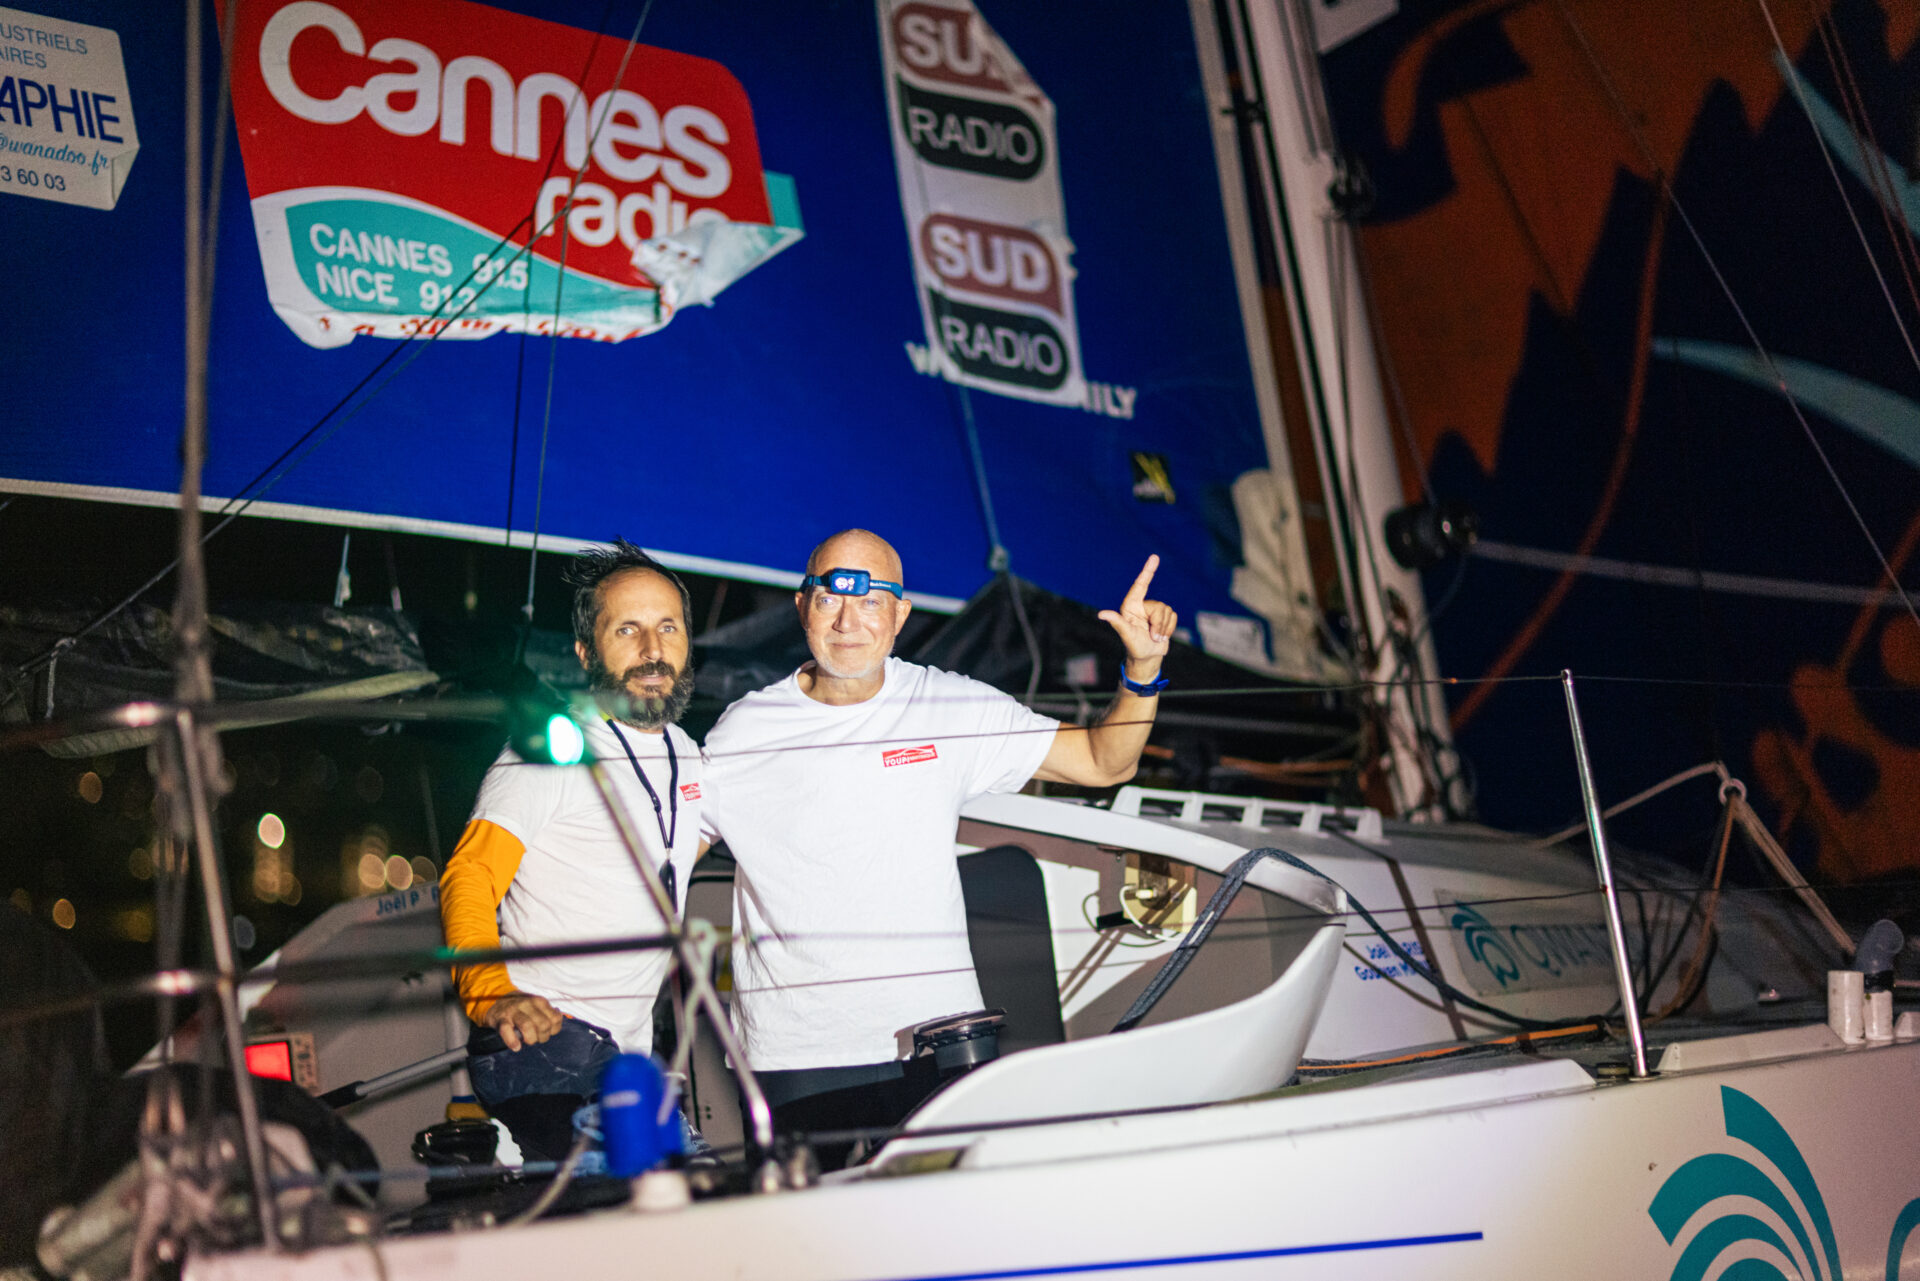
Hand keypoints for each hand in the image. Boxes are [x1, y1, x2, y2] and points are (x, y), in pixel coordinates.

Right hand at [485, 993, 563, 1050]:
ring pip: (527, 1026)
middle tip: (537, 1038)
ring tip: (527, 1041)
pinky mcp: (501, 1019)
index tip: (547, 1032)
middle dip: (542, 1037)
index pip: (555, 1019)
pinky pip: (507, 1031)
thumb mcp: (537, 1006)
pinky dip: (512, 1041)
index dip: (553, 1030)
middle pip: (543, 1024)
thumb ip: (548, 1014)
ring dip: (530, 1039)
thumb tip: (557, 1024)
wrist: (497, 1001)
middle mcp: (527, 1004)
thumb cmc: (522, 1008)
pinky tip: (516, 1046)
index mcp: (539, 1001)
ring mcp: (513, 1011)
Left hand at [1097, 555, 1177, 682]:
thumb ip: (1116, 621)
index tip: (1154, 558)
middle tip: (1153, 637)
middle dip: (1159, 624)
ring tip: (1155, 638)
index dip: (1147, 571)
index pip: (1140, 585)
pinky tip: (1162, 635)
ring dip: (1164, 628)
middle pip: (1160, 606)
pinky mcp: (1164, 616)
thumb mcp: (1126, 634)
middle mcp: (1142, 605)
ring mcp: (1154, 611)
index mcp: (1131, 606)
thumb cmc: (1133, 646)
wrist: (1146, 657)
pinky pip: (1174, 616)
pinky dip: (1170, 628)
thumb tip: (1101, 614)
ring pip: (1168, 611)